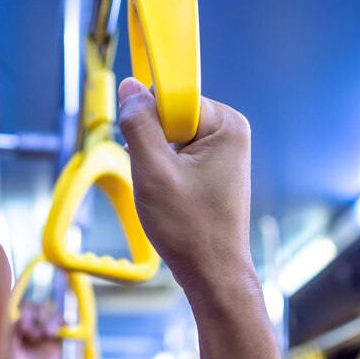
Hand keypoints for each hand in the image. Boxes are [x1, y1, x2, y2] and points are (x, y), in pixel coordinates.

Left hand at [0, 303, 62, 358]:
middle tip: (33, 333)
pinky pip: (64, 328)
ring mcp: (45, 336)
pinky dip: (65, 324)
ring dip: (51, 320)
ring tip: (47, 333)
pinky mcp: (57, 344)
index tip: (23, 326)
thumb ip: (14, 330)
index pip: (26, 308)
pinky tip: (60, 328)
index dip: (27, 312)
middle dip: (38, 316)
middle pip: (40, 309)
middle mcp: (32, 328)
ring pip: (52, 316)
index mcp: (17, 327)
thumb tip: (22, 315)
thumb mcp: (7, 349)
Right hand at [118, 78, 255, 302]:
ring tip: (163, 189)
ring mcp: (222, 151)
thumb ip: (139, 124)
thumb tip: (129, 87)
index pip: (174, 96)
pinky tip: (166, 191)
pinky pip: (177, 152)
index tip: (145, 147)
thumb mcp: (153, 172)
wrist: (211, 271)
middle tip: (155, 175)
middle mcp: (230, 132)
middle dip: (153, 141)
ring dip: (155, 158)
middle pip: (172, 114)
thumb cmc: (190, 228)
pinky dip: (163, 168)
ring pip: (170, 135)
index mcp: (227, 125)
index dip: (152, 119)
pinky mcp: (212, 167)